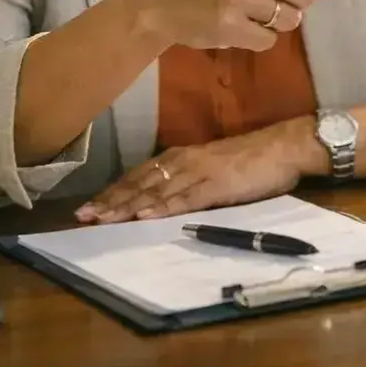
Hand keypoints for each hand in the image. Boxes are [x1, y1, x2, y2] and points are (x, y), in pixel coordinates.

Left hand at [74, 123, 305, 223]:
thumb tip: (159, 199)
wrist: (283, 147)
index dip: (112, 192)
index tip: (88, 208)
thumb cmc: (250, 159)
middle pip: (140, 183)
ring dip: (127, 206)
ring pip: (156, 190)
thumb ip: (186, 180)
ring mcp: (199, 172)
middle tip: (82, 217)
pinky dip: (163, 207)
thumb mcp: (210, 167)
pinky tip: (145, 216)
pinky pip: (185, 198)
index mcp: (181, 157)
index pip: (138, 176)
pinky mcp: (217, 185)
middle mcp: (184, 161)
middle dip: (110, 201)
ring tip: (103, 219)